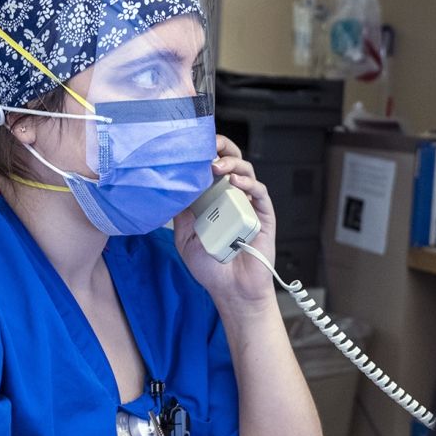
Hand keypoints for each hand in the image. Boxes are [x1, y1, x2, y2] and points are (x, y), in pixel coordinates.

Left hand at [173, 135, 278, 307]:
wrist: (231, 290)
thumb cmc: (211, 268)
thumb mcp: (186, 239)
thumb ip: (181, 215)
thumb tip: (172, 189)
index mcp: (212, 199)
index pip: (210, 167)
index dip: (204, 152)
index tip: (192, 146)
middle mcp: (231, 197)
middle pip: (231, 161)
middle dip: (222, 147)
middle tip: (211, 145)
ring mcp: (248, 204)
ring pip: (246, 171)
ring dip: (232, 163)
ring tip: (218, 166)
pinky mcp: (263, 215)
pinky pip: (260, 192)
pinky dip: (249, 184)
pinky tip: (236, 183)